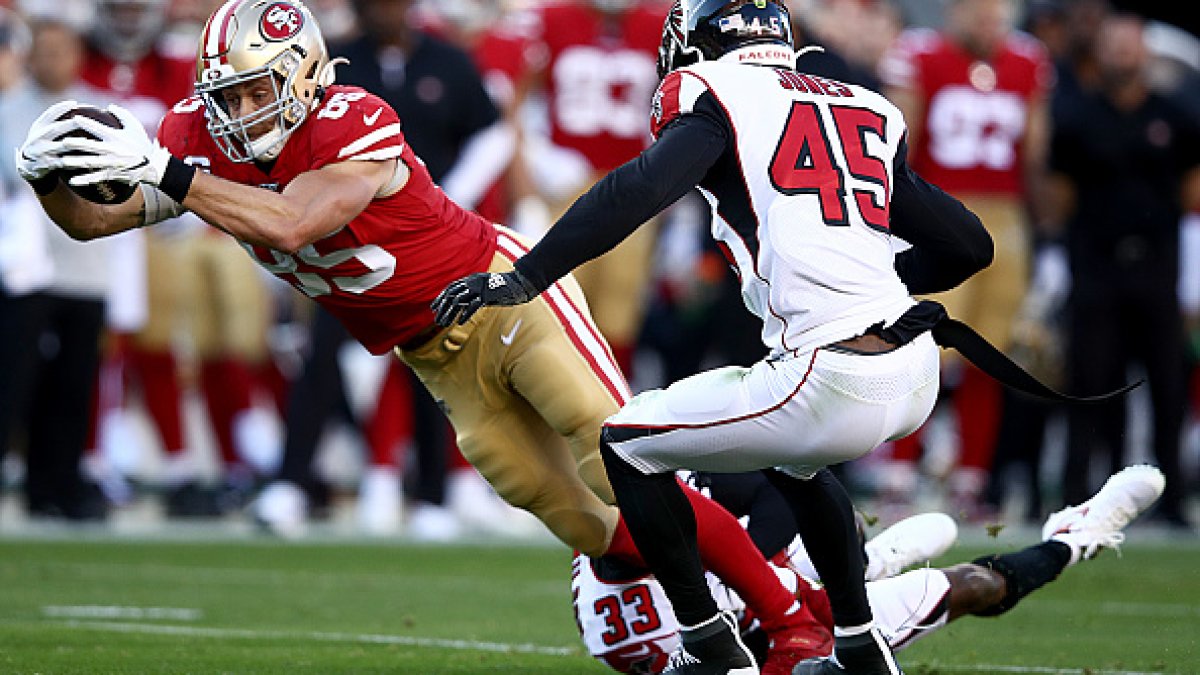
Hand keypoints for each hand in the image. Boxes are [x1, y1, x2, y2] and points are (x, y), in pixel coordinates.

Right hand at [15, 99, 82, 181]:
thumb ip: (53, 121)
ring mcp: (42, 151)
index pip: (49, 114)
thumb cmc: (41, 144)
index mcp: (38, 127)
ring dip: (74, 143)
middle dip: (69, 124)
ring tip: (86, 141)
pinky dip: (74, 161)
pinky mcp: (47, 164)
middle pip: (55, 129)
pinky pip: (63, 162)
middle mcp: (38, 137)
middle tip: (83, 120)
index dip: (61, 107)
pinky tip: (86, 160)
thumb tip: (75, 107)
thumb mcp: (41, 131)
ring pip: (60, 146)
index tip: (74, 103)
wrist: (28, 165)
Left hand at [56, 104, 171, 187]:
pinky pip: (95, 178)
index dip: (84, 122)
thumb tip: (109, 106)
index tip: (72, 118)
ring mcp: (111, 164)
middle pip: (89, 146)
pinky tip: (71, 181)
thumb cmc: (142, 145)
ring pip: (89, 163)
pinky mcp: (112, 174)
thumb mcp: (136, 127)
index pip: (97, 128)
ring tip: (61, 161)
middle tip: (61, 141)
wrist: (154, 167)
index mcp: (115, 137)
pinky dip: (83, 180)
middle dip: (74, 143)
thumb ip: (122, 114)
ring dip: (74, 162)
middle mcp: (112, 150)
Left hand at [432, 269, 539, 325]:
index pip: (451, 288)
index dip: (441, 298)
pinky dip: (465, 314)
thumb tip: (464, 305)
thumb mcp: (487, 291)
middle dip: (443, 308)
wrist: (522, 282)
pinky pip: (473, 305)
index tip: (434, 308)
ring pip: (459, 301)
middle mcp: (473, 281)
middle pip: (452, 295)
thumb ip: (476, 295)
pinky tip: (460, 323)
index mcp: (472, 279)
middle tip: (437, 321)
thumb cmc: (506, 288)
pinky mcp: (488, 294)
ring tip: (444, 324)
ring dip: (450, 313)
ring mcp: (480, 288)